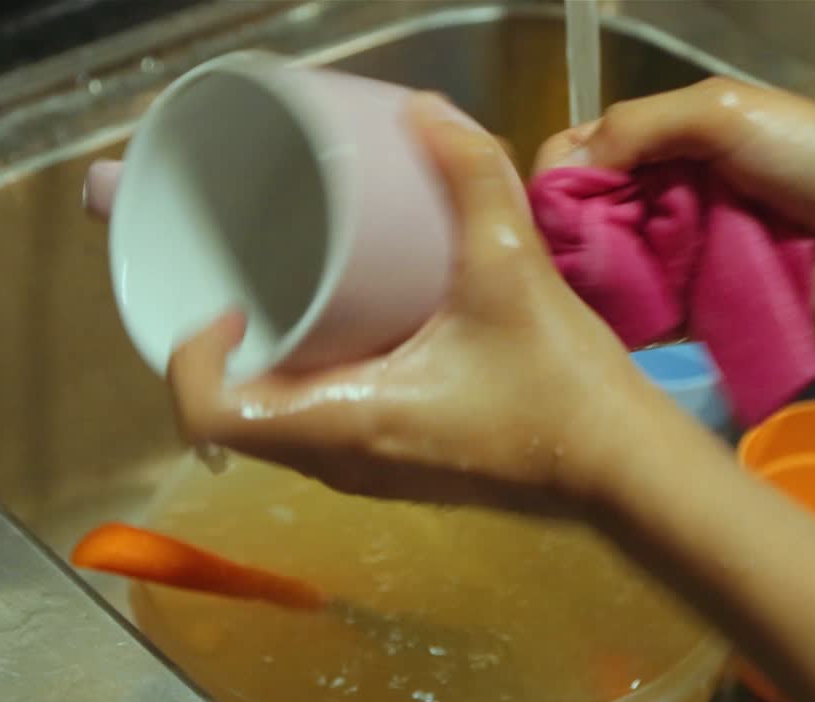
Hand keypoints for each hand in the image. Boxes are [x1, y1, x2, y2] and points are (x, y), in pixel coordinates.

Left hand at [84, 94, 657, 514]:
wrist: (620, 466)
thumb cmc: (560, 384)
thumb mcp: (512, 269)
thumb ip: (472, 178)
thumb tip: (425, 111)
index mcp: (345, 423)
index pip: (212, 412)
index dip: (194, 354)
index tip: (229, 300)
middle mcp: (342, 462)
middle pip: (240, 419)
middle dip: (230, 351)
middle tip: (257, 281)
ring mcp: (370, 476)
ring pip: (281, 429)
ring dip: (272, 370)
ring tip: (299, 300)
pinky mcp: (400, 471)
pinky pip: (322, 433)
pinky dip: (312, 388)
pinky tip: (354, 336)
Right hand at [533, 77, 814, 327]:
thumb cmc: (814, 159)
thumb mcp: (722, 113)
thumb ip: (640, 127)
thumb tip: (564, 170)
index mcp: (668, 142)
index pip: (582, 153)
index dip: (558, 177)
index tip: (551, 209)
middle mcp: (666, 197)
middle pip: (586, 216)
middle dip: (569, 236)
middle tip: (563, 263)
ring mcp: (681, 256)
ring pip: (608, 269)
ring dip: (593, 281)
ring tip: (577, 299)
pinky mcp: (698, 311)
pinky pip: (645, 316)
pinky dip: (623, 320)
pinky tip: (600, 328)